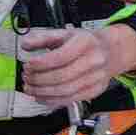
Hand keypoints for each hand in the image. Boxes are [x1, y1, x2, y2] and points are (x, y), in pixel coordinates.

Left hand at [17, 21, 135, 109]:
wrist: (110, 51)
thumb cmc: (85, 43)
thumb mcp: (64, 33)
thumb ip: (42, 38)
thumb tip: (25, 45)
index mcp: (85, 43)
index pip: (60, 57)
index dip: (41, 64)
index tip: (28, 65)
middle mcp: (93, 61)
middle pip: (62, 76)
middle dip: (39, 79)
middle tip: (26, 77)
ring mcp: (96, 78)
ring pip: (66, 91)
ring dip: (43, 92)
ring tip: (30, 88)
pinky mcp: (94, 91)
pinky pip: (70, 100)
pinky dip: (52, 101)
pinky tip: (41, 96)